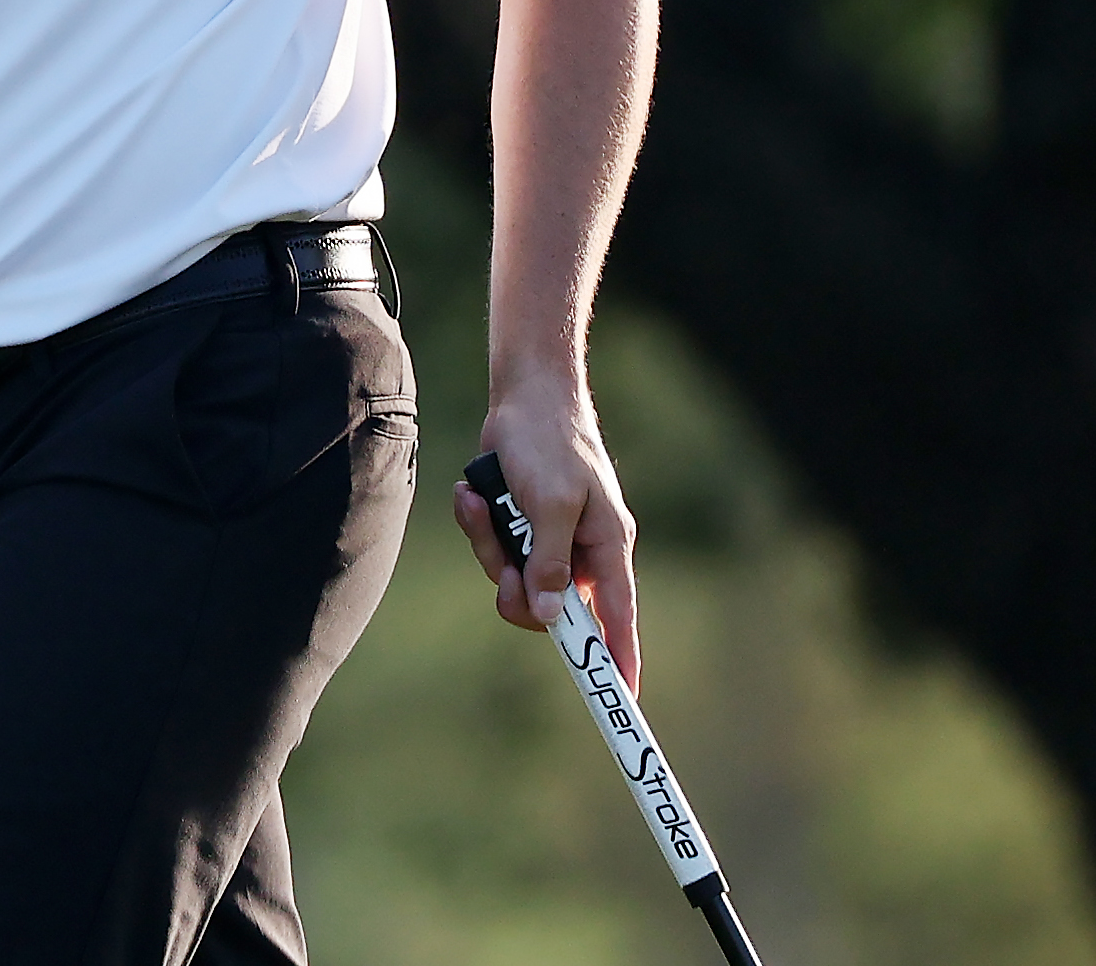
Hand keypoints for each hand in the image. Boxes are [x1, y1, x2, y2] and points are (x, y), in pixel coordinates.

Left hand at [453, 383, 642, 689]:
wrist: (524, 394)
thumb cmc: (549, 441)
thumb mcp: (553, 503)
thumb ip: (550, 562)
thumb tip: (547, 618)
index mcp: (606, 547)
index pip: (619, 619)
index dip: (621, 660)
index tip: (623, 701)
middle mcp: (581, 551)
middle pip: (547, 608)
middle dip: (513, 585)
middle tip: (502, 565)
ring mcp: (550, 540)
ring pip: (512, 580)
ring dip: (489, 545)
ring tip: (480, 500)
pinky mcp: (521, 526)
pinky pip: (495, 551)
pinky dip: (478, 526)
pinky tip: (472, 493)